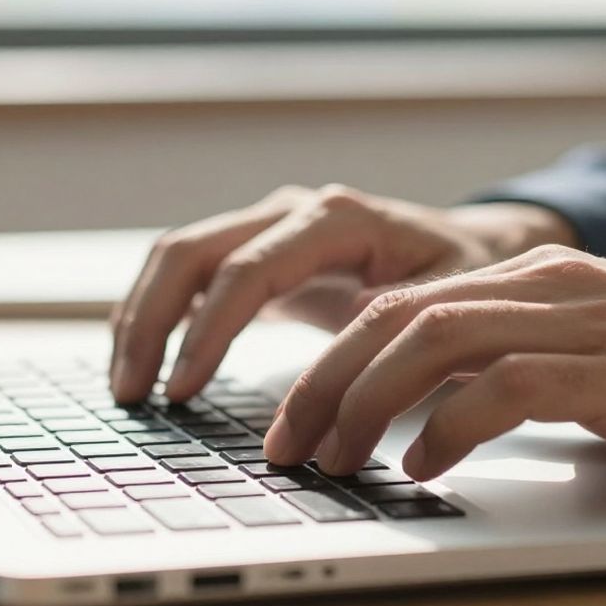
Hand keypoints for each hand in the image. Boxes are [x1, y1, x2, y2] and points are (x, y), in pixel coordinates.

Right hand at [109, 185, 573, 402]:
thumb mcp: (447, 304)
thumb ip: (389, 333)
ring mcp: (270, 225)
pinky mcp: (260, 251)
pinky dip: (161, 314)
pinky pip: (192, 274)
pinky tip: (148, 361)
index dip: (208, 331)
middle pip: (191, 251)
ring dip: (143, 318)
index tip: (183, 390)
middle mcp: (293, 211)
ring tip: (128, 386)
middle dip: (151, 322)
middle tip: (134, 394)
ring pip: (179, 257)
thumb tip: (336, 383)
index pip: (247, 268)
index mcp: (337, 218)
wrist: (477, 248)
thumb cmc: (467, 277)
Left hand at [265, 245, 605, 482]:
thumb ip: (523, 366)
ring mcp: (580, 321)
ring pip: (433, 341)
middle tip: (287, 444)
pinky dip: (447, 426)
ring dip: (366, 404)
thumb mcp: (598, 355)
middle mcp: (548, 285)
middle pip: (398, 317)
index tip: (298, 416)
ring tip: (334, 460)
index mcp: (538, 276)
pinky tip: (421, 467)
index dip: (337, 359)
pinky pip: (503, 388)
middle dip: (326, 382)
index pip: (405, 303)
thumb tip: (439, 416)